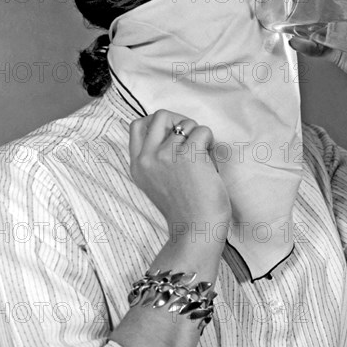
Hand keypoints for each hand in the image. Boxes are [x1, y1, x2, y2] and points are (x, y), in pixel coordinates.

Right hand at [129, 109, 231, 238]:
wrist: (196, 230)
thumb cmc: (184, 208)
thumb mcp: (155, 182)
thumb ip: (154, 157)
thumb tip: (173, 128)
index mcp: (137, 165)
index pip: (137, 125)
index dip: (157, 122)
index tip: (173, 132)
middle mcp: (148, 158)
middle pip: (161, 115)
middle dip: (180, 121)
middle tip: (192, 138)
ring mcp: (166, 155)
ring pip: (186, 123)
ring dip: (199, 136)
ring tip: (203, 158)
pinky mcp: (188, 155)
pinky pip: (202, 131)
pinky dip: (210, 142)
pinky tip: (209, 161)